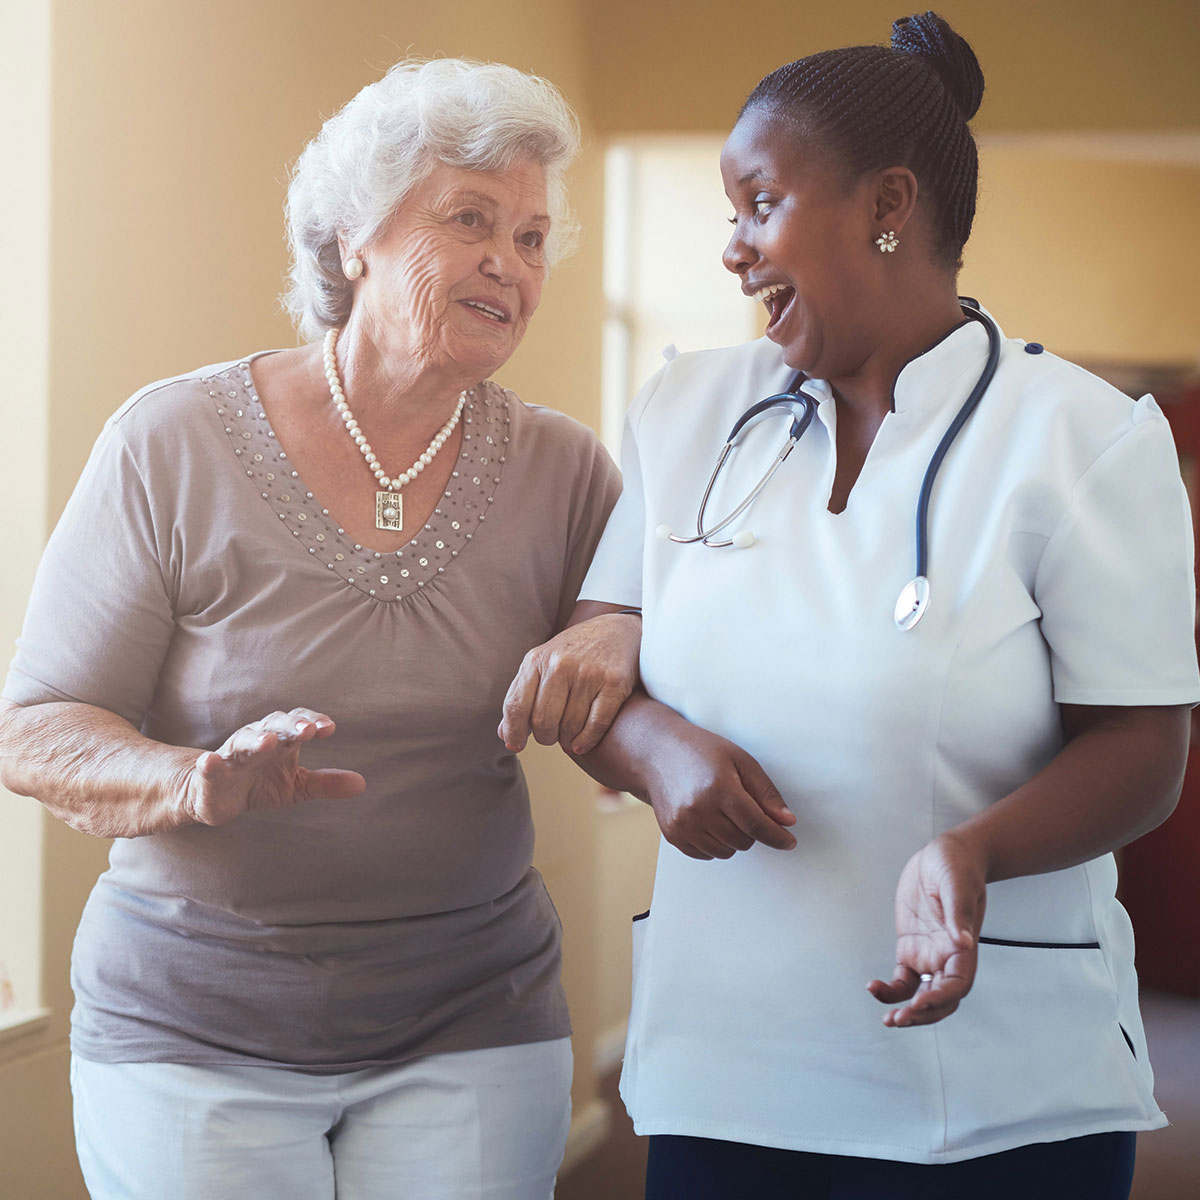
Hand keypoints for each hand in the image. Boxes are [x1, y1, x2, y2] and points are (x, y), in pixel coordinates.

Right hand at [181, 707, 365, 826]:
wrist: (213, 797)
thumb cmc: (258, 784)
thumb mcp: (296, 786)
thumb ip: (325, 783)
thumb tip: (361, 784)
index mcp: (280, 741)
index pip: (297, 723)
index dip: (312, 722)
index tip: (329, 728)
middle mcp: (256, 740)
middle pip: (273, 725)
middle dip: (289, 725)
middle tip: (306, 730)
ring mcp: (232, 756)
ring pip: (243, 742)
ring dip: (256, 739)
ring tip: (269, 741)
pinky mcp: (209, 776)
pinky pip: (209, 767)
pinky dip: (210, 763)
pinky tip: (210, 761)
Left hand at [499, 613, 641, 754]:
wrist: (618, 631)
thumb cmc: (574, 653)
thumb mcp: (542, 664)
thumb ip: (521, 695)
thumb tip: (505, 734)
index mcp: (537, 660)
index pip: (516, 705)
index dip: (514, 731)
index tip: (516, 745)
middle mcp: (561, 664)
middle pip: (543, 721)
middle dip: (546, 737)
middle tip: (551, 736)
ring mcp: (589, 673)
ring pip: (570, 726)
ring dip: (567, 740)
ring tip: (569, 735)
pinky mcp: (614, 682)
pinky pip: (596, 724)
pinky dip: (587, 740)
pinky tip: (582, 743)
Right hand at [646, 724, 795, 859]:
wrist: (658, 753)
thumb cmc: (701, 751)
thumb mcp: (740, 760)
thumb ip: (765, 792)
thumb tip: (787, 821)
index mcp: (719, 788)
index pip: (756, 824)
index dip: (777, 836)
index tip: (788, 840)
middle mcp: (698, 809)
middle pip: (743, 840)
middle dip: (752, 830)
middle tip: (744, 808)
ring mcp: (682, 825)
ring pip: (726, 851)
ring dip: (734, 838)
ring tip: (723, 811)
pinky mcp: (672, 834)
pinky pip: (706, 854)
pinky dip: (715, 843)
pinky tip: (710, 820)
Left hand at [867, 831, 985, 1026]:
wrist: (947, 854)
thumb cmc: (958, 867)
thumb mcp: (958, 885)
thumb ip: (959, 914)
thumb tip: (962, 942)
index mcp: (963, 947)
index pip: (957, 985)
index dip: (941, 999)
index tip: (920, 1002)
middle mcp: (948, 956)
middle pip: (941, 999)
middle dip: (923, 1014)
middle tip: (900, 1019)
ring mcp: (929, 954)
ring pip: (922, 995)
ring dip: (908, 1010)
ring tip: (890, 1020)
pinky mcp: (911, 947)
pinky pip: (903, 978)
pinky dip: (892, 990)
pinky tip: (876, 988)